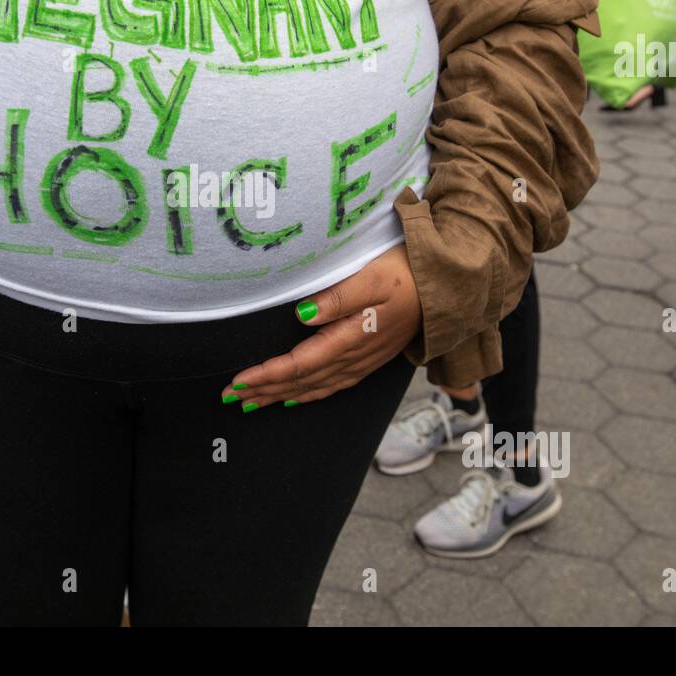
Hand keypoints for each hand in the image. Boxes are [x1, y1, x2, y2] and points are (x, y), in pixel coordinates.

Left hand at [221, 244, 421, 409]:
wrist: (446, 285)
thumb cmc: (407, 272)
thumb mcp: (373, 275)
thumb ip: (338, 297)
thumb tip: (302, 316)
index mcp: (352, 337)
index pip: (300, 364)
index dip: (267, 375)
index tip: (237, 381)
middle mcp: (355, 357)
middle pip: (301, 381)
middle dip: (264, 390)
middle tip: (229, 398)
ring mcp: (363, 361)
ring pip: (314, 387)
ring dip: (280, 396)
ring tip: (250, 403)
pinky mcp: (369, 359)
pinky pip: (332, 385)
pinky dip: (308, 394)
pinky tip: (293, 399)